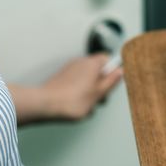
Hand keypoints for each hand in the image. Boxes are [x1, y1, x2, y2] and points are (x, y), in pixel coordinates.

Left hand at [7, 54, 122, 124]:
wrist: (46, 104)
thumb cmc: (71, 100)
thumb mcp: (99, 93)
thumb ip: (111, 81)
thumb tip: (119, 72)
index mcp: (92, 63)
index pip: (108, 59)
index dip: (113, 72)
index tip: (113, 83)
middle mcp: (80, 62)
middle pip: (98, 71)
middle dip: (101, 85)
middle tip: (100, 98)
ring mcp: (69, 70)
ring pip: (87, 80)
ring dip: (90, 92)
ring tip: (87, 105)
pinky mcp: (62, 79)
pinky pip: (76, 85)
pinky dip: (79, 94)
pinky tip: (76, 106)